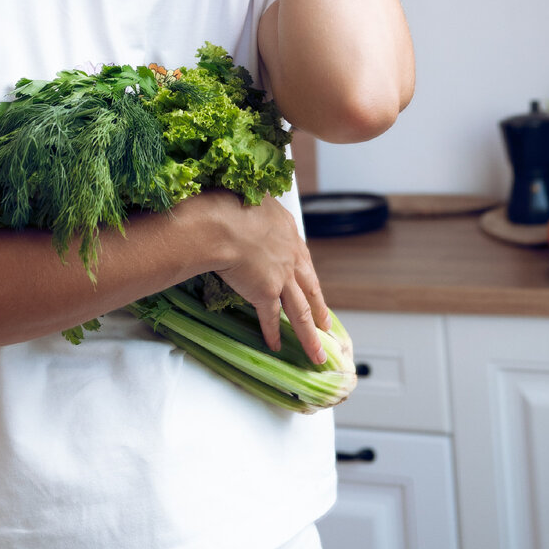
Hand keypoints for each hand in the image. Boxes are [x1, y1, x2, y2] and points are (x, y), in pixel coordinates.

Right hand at [210, 191, 332, 364]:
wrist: (222, 223)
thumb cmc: (231, 203)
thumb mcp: (253, 197)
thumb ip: (257, 208)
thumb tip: (249, 205)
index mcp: (289, 232)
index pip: (302, 258)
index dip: (307, 275)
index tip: (312, 286)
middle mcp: (291, 256)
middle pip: (310, 289)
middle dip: (319, 309)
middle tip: (326, 325)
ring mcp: (281, 277)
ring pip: (300, 311)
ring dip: (309, 335)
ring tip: (317, 352)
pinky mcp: (266, 293)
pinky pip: (271, 318)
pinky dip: (273, 333)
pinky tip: (277, 346)